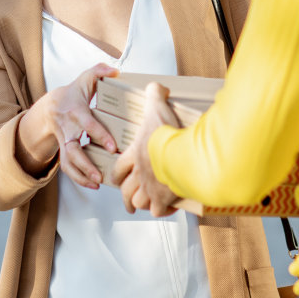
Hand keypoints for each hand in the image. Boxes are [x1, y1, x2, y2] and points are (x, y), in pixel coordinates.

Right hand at [15, 62, 118, 187]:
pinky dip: (78, 178)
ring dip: (81, 175)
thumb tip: (116, 70)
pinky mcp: (64, 150)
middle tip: (100, 175)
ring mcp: (65, 142)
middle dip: (86, 164)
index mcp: (76, 112)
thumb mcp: (85, 79)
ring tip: (97, 183)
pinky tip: (93, 184)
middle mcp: (68, 129)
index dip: (100, 136)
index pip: (88, 125)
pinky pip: (67, 168)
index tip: (113, 147)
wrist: (51, 106)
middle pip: (72, 150)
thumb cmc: (74, 93)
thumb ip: (99, 71)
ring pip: (68, 162)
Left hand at [114, 82, 181, 215]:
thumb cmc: (167, 133)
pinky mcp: (163, 199)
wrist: (181, 154)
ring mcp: (150, 188)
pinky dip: (162, 211)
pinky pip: (158, 210)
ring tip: (145, 207)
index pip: (119, 168)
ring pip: (138, 203)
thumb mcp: (158, 107)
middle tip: (128, 202)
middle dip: (126, 198)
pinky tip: (168, 208)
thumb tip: (156, 86)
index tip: (117, 179)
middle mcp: (139, 174)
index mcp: (134, 155)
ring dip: (141, 205)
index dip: (117, 175)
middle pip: (126, 191)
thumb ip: (155, 95)